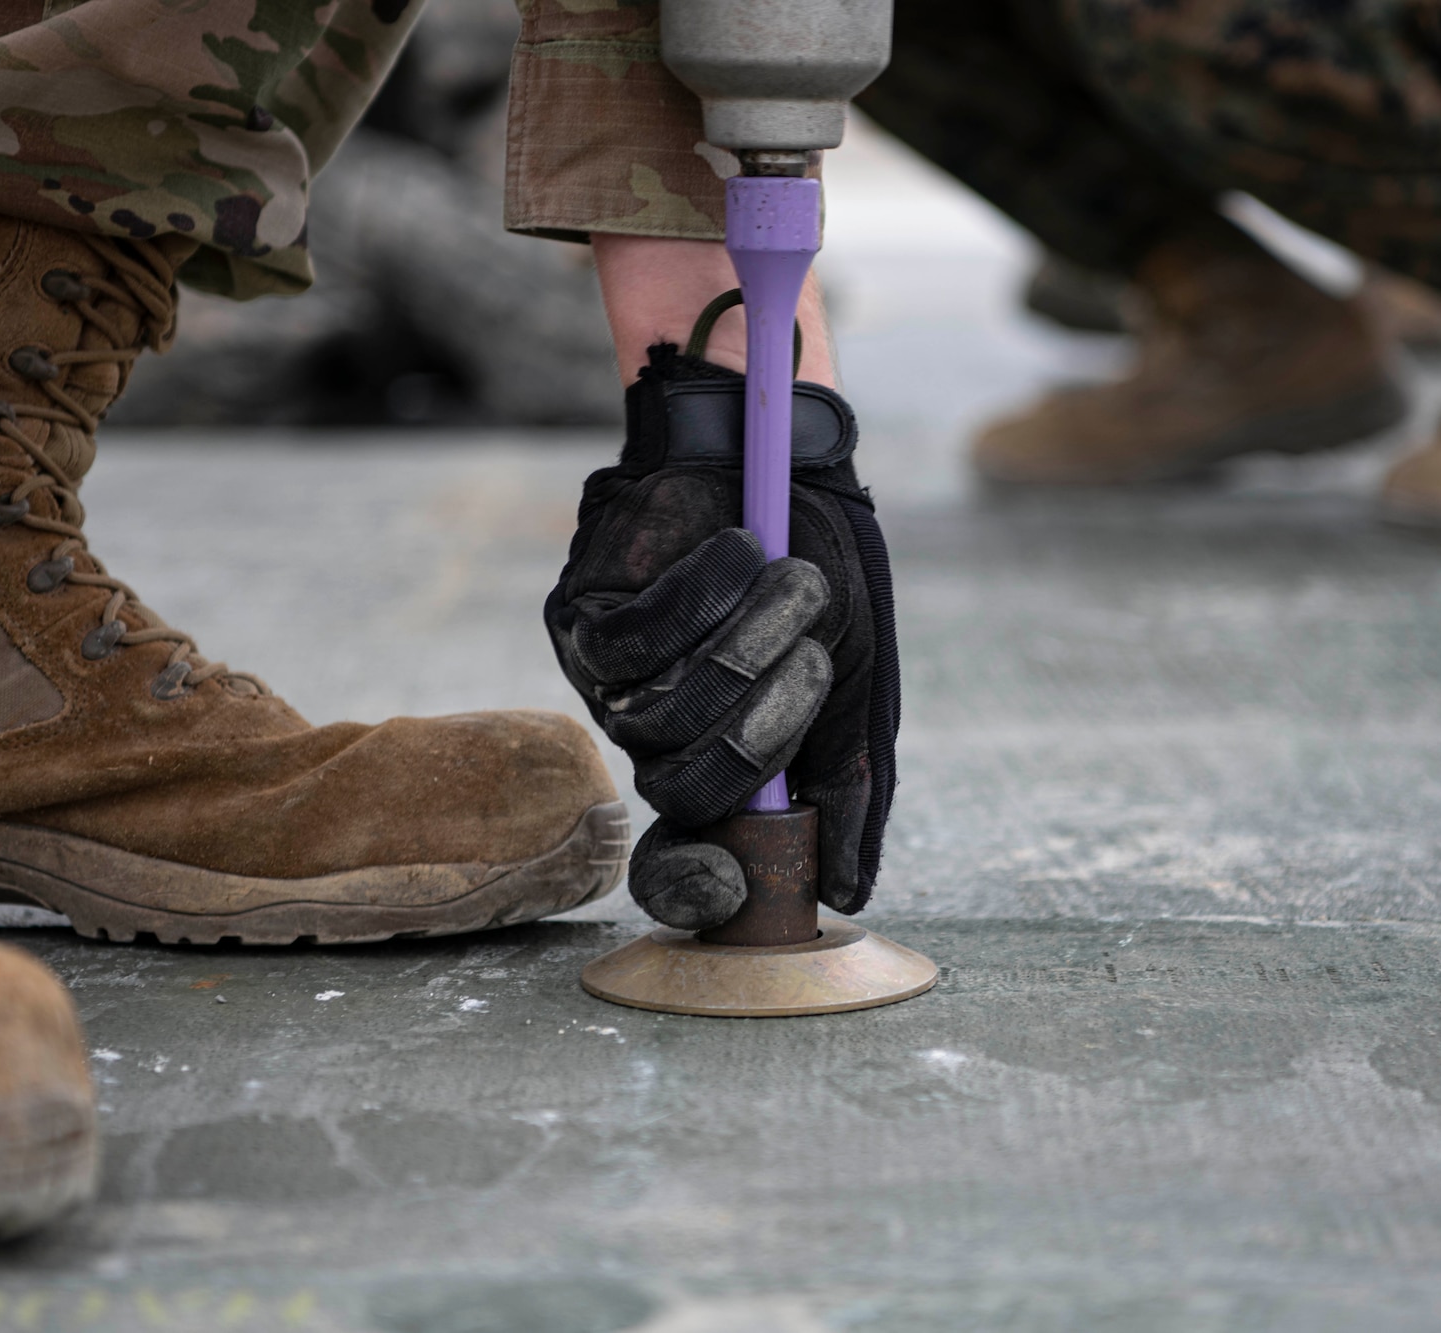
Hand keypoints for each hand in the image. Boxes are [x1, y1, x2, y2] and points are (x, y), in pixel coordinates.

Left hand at [546, 345, 899, 929]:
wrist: (780, 460)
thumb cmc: (821, 571)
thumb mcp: (860, 680)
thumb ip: (850, 780)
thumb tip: (847, 894)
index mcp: (719, 759)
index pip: (689, 854)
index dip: (707, 876)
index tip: (748, 874)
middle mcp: (657, 732)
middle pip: (684, 789)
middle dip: (763, 729)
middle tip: (815, 658)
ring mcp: (608, 682)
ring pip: (661, 717)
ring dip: (747, 645)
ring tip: (792, 583)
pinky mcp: (580, 620)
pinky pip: (636, 643)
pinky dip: (702, 593)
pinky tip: (737, 549)